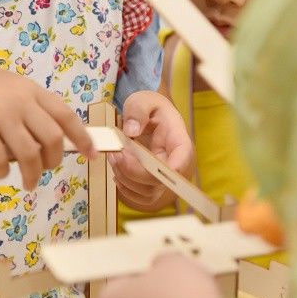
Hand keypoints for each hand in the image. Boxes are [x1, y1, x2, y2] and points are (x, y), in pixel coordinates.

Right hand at [0, 57, 96, 191]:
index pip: (66, 115)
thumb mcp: (3, 86)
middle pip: (51, 139)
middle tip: (45, 171)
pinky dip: (3, 171)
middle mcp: (18, 100)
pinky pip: (0, 161)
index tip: (92, 154)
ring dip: (32, 175)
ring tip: (27, 182)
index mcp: (28, 89)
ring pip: (29, 155)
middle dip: (53, 161)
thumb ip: (25, 107)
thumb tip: (46, 139)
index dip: (82, 137)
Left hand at [110, 91, 192, 210]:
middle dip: (134, 170)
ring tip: (113, 156)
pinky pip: (141, 198)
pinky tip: (118, 170)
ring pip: (149, 192)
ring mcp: (165, 177)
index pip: (183, 157)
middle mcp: (176, 163)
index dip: (172, 167)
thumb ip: (137, 110)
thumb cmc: (149, 108)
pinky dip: (125, 188)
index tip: (153, 164)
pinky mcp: (153, 186)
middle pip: (161, 180)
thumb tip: (131, 131)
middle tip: (116, 153)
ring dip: (126, 178)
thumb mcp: (143, 100)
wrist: (148, 117)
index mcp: (179, 140)